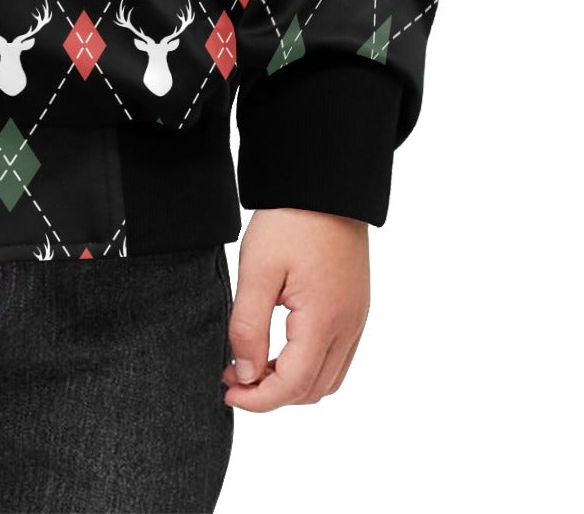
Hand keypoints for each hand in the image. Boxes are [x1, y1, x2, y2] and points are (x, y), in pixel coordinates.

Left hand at [220, 206, 369, 409]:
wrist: (325, 185)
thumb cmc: (290, 221)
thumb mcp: (257, 271)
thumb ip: (249, 328)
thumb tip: (246, 374)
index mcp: (324, 320)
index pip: (293, 385)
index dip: (258, 399)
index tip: (227, 390)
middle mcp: (348, 326)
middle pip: (313, 390)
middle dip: (272, 394)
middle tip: (233, 375)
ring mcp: (356, 317)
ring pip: (328, 377)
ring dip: (291, 382)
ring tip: (252, 363)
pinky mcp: (356, 306)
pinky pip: (337, 355)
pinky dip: (309, 365)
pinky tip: (279, 346)